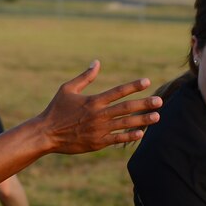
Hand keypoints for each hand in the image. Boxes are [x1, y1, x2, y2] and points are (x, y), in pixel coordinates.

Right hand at [37, 60, 161, 152]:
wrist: (46, 133)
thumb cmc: (56, 109)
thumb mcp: (67, 89)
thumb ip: (84, 77)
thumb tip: (96, 63)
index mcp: (93, 101)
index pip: (118, 91)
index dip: (133, 86)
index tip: (147, 81)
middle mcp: (99, 115)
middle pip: (126, 108)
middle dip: (144, 104)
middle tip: (159, 101)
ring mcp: (99, 129)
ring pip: (125, 124)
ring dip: (143, 120)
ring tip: (157, 116)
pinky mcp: (97, 142)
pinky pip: (117, 139)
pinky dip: (130, 136)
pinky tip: (141, 133)